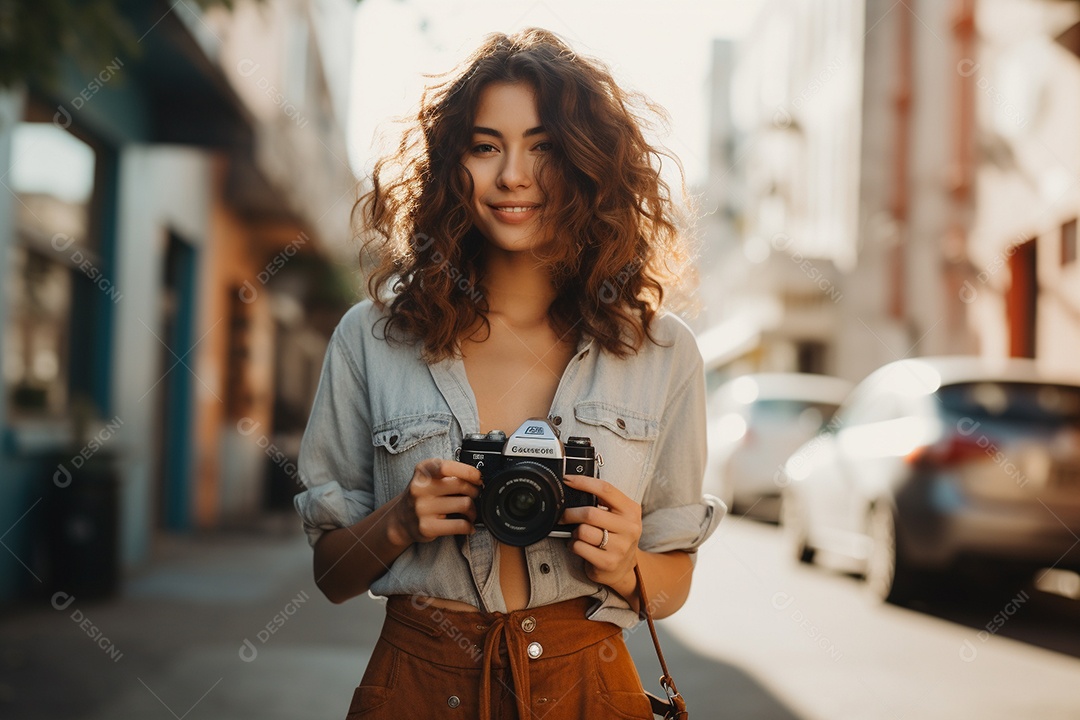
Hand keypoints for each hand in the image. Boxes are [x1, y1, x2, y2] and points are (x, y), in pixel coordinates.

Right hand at [391, 458, 481, 544]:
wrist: (401, 519)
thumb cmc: (422, 495)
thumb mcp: (429, 476)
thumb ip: (449, 473)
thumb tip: (477, 479)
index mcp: (422, 471)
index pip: (447, 467)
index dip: (467, 471)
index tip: (477, 477)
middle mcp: (420, 488)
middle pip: (461, 485)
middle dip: (474, 491)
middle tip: (474, 495)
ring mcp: (422, 508)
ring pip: (464, 504)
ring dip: (472, 510)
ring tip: (469, 511)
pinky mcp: (427, 526)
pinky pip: (459, 525)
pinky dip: (468, 526)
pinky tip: (467, 525)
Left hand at [560, 475, 641, 595]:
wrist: (623, 568)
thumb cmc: (616, 537)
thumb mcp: (618, 516)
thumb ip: (603, 502)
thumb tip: (575, 487)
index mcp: (631, 510)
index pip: (605, 489)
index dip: (583, 483)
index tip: (567, 480)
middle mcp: (629, 527)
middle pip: (590, 513)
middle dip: (571, 514)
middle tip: (563, 516)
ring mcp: (620, 547)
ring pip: (583, 531)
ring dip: (574, 532)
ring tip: (577, 534)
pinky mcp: (609, 562)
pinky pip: (580, 547)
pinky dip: (573, 545)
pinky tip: (579, 546)